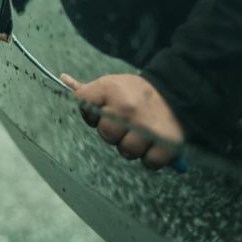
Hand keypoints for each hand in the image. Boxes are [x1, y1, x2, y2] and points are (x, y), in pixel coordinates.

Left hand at [60, 73, 184, 169]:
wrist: (178, 91)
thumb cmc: (137, 92)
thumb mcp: (113, 83)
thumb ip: (89, 89)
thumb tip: (63, 78)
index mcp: (111, 90)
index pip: (83, 103)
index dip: (92, 112)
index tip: (104, 110)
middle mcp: (128, 109)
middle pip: (106, 135)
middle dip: (115, 132)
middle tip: (129, 122)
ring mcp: (147, 128)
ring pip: (127, 151)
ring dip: (134, 146)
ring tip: (143, 132)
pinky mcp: (167, 144)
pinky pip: (149, 163)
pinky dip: (152, 157)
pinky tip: (155, 143)